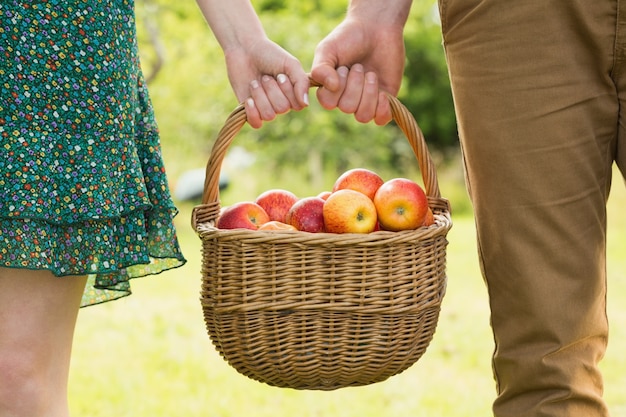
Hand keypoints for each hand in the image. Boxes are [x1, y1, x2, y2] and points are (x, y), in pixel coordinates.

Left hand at [224, 38, 308, 127]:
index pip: (298, 105)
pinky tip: (249, 100)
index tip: (280, 75)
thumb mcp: (291, 64)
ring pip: (269, 115)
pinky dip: (252, 113)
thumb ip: (302, 82)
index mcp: (293, 94)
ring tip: (255, 82)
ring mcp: (265, 108)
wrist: (244, 49)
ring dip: (260, 96)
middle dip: (272, 90)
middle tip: (265, 76)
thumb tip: (305, 104)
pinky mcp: (249, 111)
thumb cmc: (269, 54)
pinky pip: (256, 123)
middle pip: (282, 109)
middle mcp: (281, 103)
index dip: (288, 91)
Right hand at [310, 2, 408, 124]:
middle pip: (347, 108)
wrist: (376, 28)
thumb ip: (321, 68)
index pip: (328, 103)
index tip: (342, 67)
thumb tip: (331, 87)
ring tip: (371, 73)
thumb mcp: (328, 49)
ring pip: (363, 115)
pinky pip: (381, 119)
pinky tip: (383, 94)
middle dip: (354, 84)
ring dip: (368, 93)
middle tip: (358, 66)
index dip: (337, 87)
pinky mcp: (384, 100)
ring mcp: (366, 100)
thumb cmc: (348, 37)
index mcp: (330, 89)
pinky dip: (382, 109)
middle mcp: (346, 98)